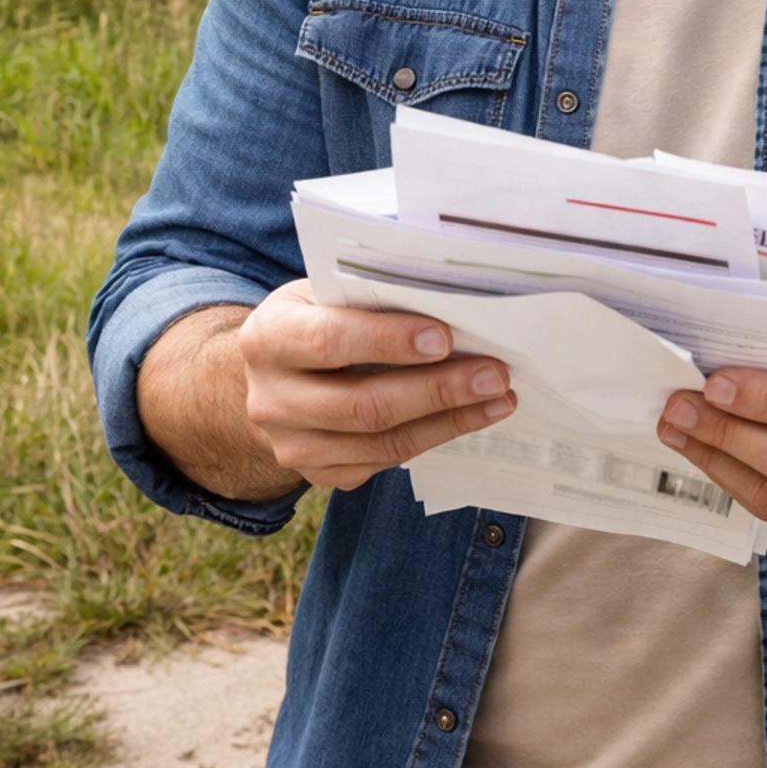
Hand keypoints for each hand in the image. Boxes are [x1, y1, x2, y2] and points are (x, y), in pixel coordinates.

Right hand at [236, 281, 515, 492]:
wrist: (273, 376)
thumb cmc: (314, 319)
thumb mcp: (324, 293)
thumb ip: (369, 297)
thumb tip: (451, 301)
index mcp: (268, 338)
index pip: (328, 341)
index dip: (387, 340)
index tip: (444, 337)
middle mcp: (271, 399)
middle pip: (362, 405)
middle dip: (437, 390)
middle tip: (493, 374)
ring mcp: (293, 445)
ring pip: (381, 443)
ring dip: (449, 420)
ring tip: (498, 398)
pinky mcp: (320, 473)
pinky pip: (385, 462)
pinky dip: (435, 437)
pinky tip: (471, 416)